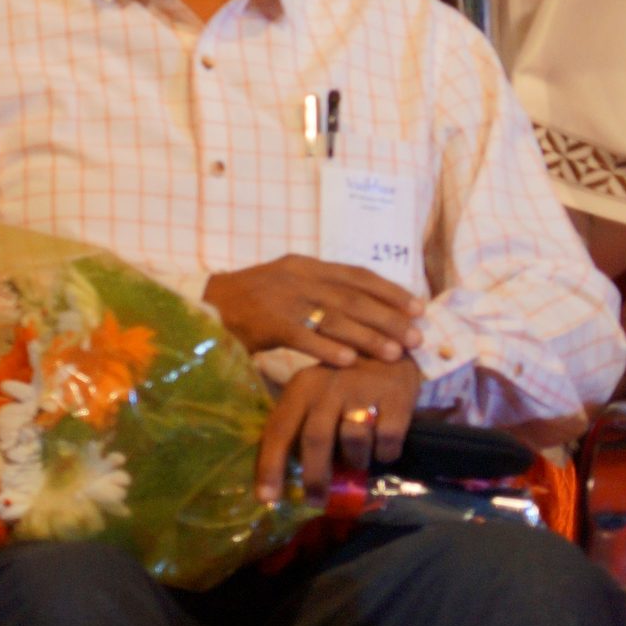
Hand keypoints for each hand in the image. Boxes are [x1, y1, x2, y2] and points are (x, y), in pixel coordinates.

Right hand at [203, 254, 424, 367]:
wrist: (208, 304)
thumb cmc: (253, 298)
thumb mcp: (290, 283)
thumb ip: (322, 290)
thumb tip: (365, 307)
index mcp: (307, 265)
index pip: (357, 274)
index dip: (389, 291)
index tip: (417, 307)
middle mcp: (300, 277)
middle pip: (353, 297)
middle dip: (388, 317)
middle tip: (415, 337)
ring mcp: (284, 298)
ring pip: (334, 317)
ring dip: (367, 336)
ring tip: (394, 354)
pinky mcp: (268, 321)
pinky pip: (304, 335)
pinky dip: (328, 347)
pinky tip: (348, 361)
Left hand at [256, 357, 424, 502]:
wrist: (391, 345)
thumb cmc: (344, 379)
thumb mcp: (315, 391)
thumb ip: (299, 424)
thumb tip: (282, 475)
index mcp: (302, 387)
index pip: (280, 430)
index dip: (271, 466)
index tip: (267, 498)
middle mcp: (328, 387)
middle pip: (316, 440)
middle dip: (315, 477)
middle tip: (316, 500)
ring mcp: (362, 390)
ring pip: (353, 442)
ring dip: (355, 462)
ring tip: (358, 462)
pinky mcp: (396, 397)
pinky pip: (387, 441)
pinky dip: (385, 454)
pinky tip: (383, 449)